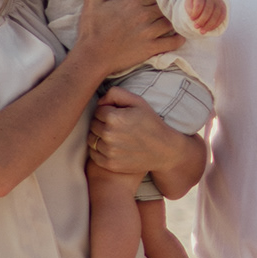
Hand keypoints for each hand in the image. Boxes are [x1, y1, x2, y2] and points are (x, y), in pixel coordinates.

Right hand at [59, 0, 181, 83]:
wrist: (93, 56)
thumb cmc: (92, 29)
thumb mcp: (92, 2)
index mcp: (133, 2)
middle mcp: (144, 16)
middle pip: (166, 5)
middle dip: (168, 5)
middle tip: (172, 5)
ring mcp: (149, 33)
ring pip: (171, 22)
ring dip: (174, 20)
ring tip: (176, 19)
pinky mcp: (151, 48)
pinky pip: (173, 42)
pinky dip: (178, 39)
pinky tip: (179, 35)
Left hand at [89, 90, 205, 194]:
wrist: (164, 150)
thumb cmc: (151, 123)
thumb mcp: (138, 101)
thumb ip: (115, 93)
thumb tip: (99, 101)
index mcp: (114, 117)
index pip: (98, 110)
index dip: (108, 111)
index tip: (120, 116)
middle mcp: (108, 135)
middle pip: (93, 124)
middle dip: (102, 123)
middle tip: (119, 126)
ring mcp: (108, 151)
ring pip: (91, 139)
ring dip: (99, 137)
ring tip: (116, 136)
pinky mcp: (109, 164)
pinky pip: (93, 154)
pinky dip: (99, 150)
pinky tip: (113, 147)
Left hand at [184, 0, 227, 32]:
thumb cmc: (194, 1)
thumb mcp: (188, 3)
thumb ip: (190, 10)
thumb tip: (194, 18)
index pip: (199, 4)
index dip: (195, 13)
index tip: (191, 19)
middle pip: (208, 10)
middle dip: (202, 20)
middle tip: (196, 27)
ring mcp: (219, 2)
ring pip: (216, 14)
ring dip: (209, 25)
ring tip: (202, 32)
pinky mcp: (223, 8)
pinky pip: (221, 18)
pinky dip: (215, 25)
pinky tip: (209, 29)